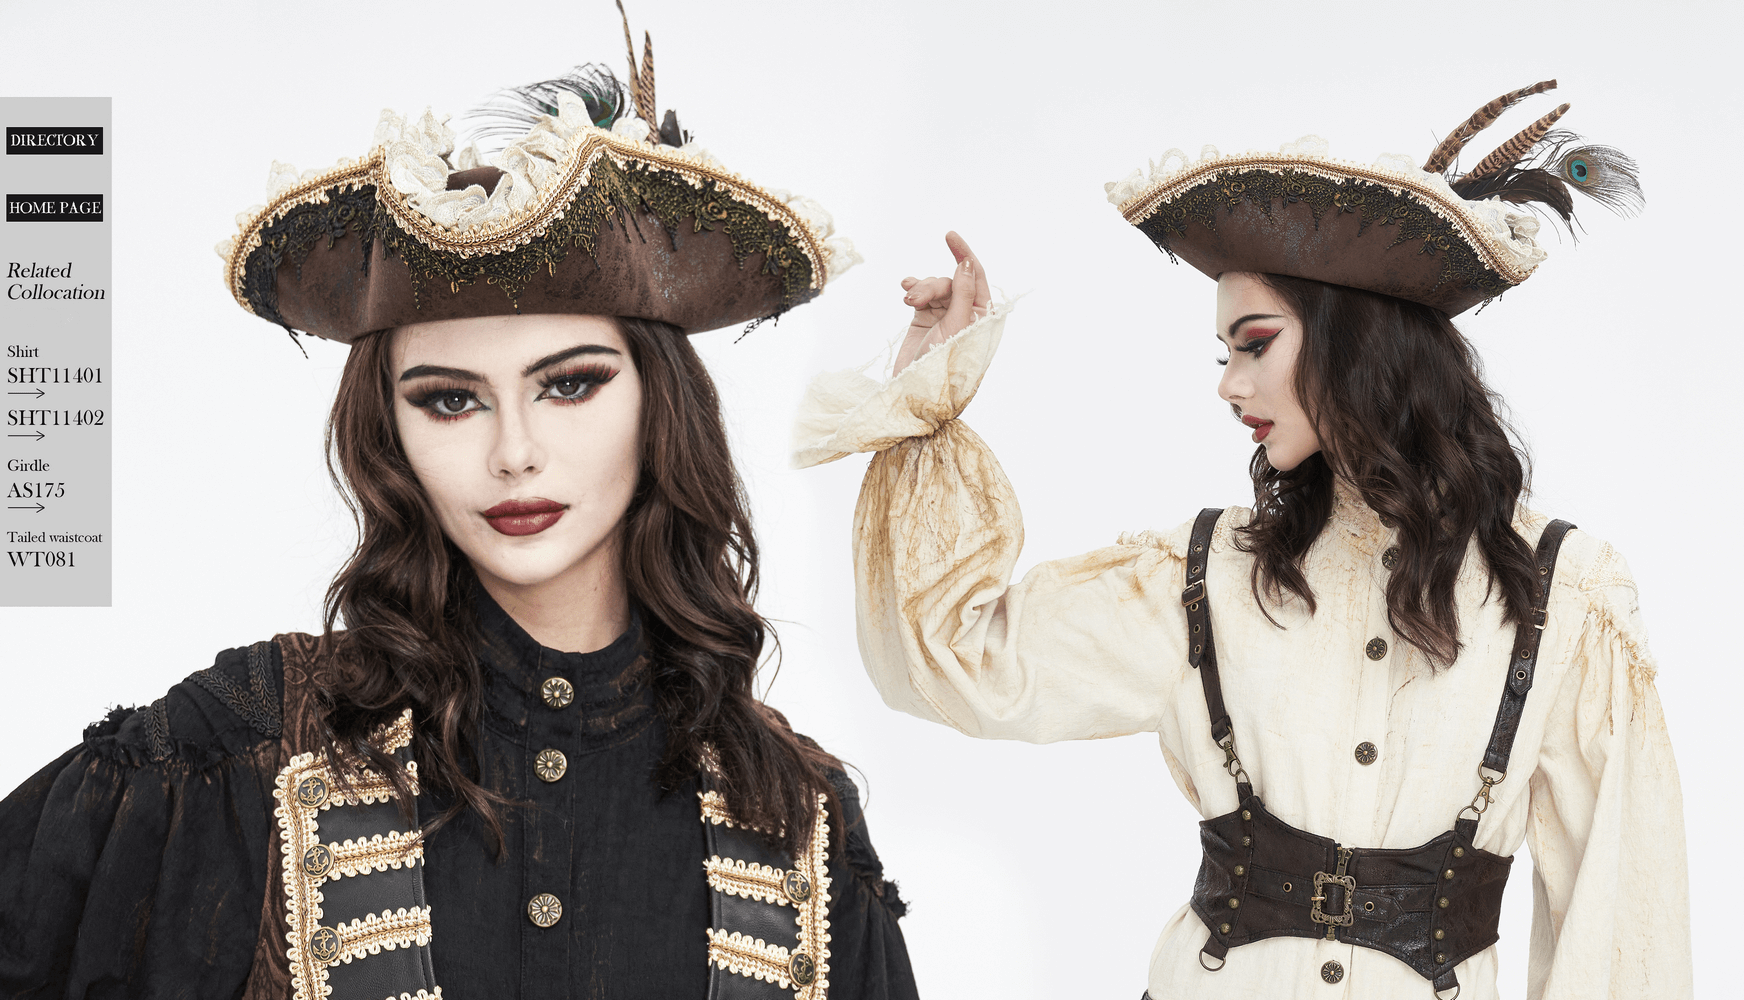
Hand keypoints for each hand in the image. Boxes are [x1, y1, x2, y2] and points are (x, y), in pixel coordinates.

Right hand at [893, 231, 990, 374]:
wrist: (915, 391)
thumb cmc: (943, 366)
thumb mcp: (956, 328)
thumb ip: (963, 294)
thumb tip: (967, 264)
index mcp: (983, 316)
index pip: (977, 276)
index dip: (964, 254)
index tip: (949, 235)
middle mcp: (966, 313)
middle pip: (950, 281)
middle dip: (932, 284)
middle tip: (913, 298)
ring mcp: (945, 315)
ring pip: (934, 286)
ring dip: (920, 289)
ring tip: (907, 301)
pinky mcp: (925, 319)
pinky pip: (920, 294)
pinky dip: (913, 289)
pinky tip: (904, 291)